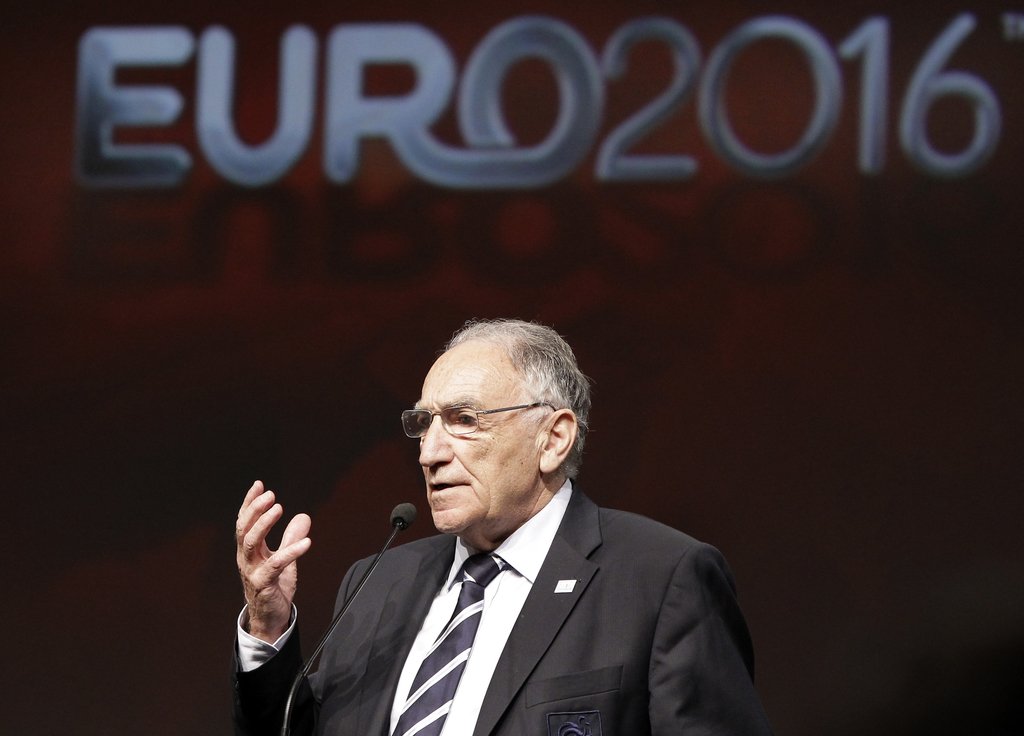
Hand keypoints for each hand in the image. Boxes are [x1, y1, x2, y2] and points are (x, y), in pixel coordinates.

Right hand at [235, 480, 311, 642]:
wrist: (270, 620)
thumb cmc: (274, 589)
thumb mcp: (285, 560)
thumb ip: (291, 538)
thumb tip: (303, 516)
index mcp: (249, 551)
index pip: (244, 522)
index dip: (250, 503)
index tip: (259, 485)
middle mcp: (246, 559)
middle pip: (244, 529)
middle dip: (255, 510)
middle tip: (271, 496)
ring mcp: (252, 572)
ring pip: (251, 543)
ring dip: (264, 524)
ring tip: (279, 508)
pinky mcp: (263, 584)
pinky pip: (276, 565)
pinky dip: (291, 551)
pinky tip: (307, 543)